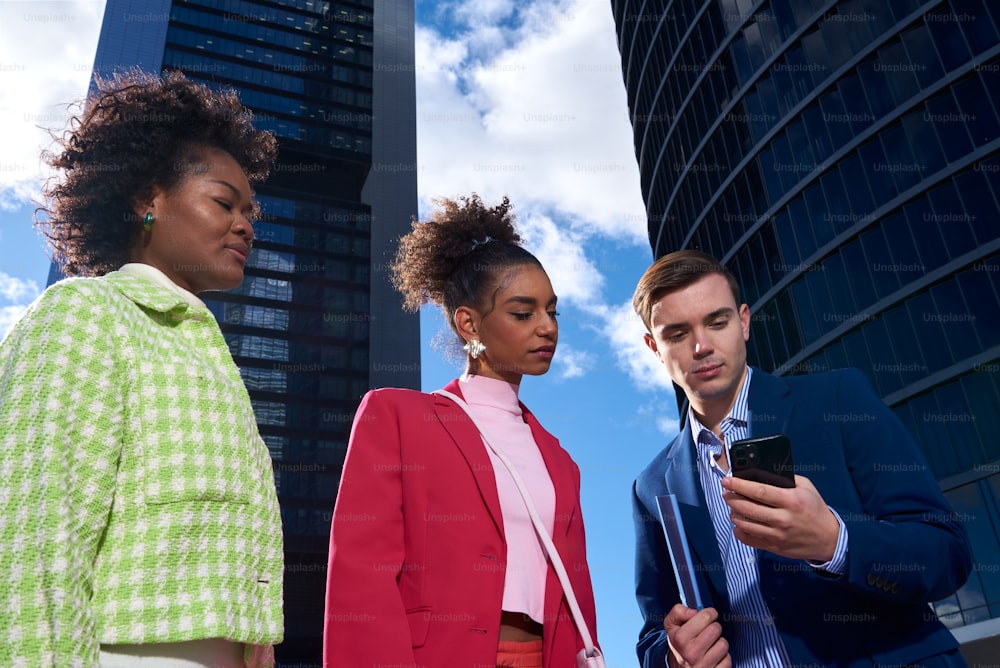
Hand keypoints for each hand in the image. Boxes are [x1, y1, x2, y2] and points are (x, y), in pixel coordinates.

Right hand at [664, 604, 730, 667]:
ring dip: (718, 643)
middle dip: (713, 627)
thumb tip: (693, 611)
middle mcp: (691, 653)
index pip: (706, 616)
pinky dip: (723, 657)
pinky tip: (713, 657)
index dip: (708, 613)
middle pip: (716, 629)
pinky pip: (728, 659)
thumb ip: (678, 612)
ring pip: (723, 644)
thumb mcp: (671, 626)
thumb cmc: (679, 646)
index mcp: (680, 639)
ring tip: (710, 645)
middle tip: (707, 631)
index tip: (708, 616)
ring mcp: (703, 665)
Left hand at [721, 474, 839, 561]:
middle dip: (732, 499)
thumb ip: (786, 478)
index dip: (739, 485)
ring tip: (733, 508)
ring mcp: (778, 535)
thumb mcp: (806, 488)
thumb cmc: (816, 509)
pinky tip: (739, 524)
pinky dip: (740, 532)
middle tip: (726, 493)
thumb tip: (762, 472)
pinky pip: (750, 540)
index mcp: (790, 500)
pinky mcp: (775, 547)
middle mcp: (783, 518)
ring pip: (746, 525)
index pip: (758, 491)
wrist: (829, 538)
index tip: (727, 481)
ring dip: (734, 514)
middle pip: (748, 508)